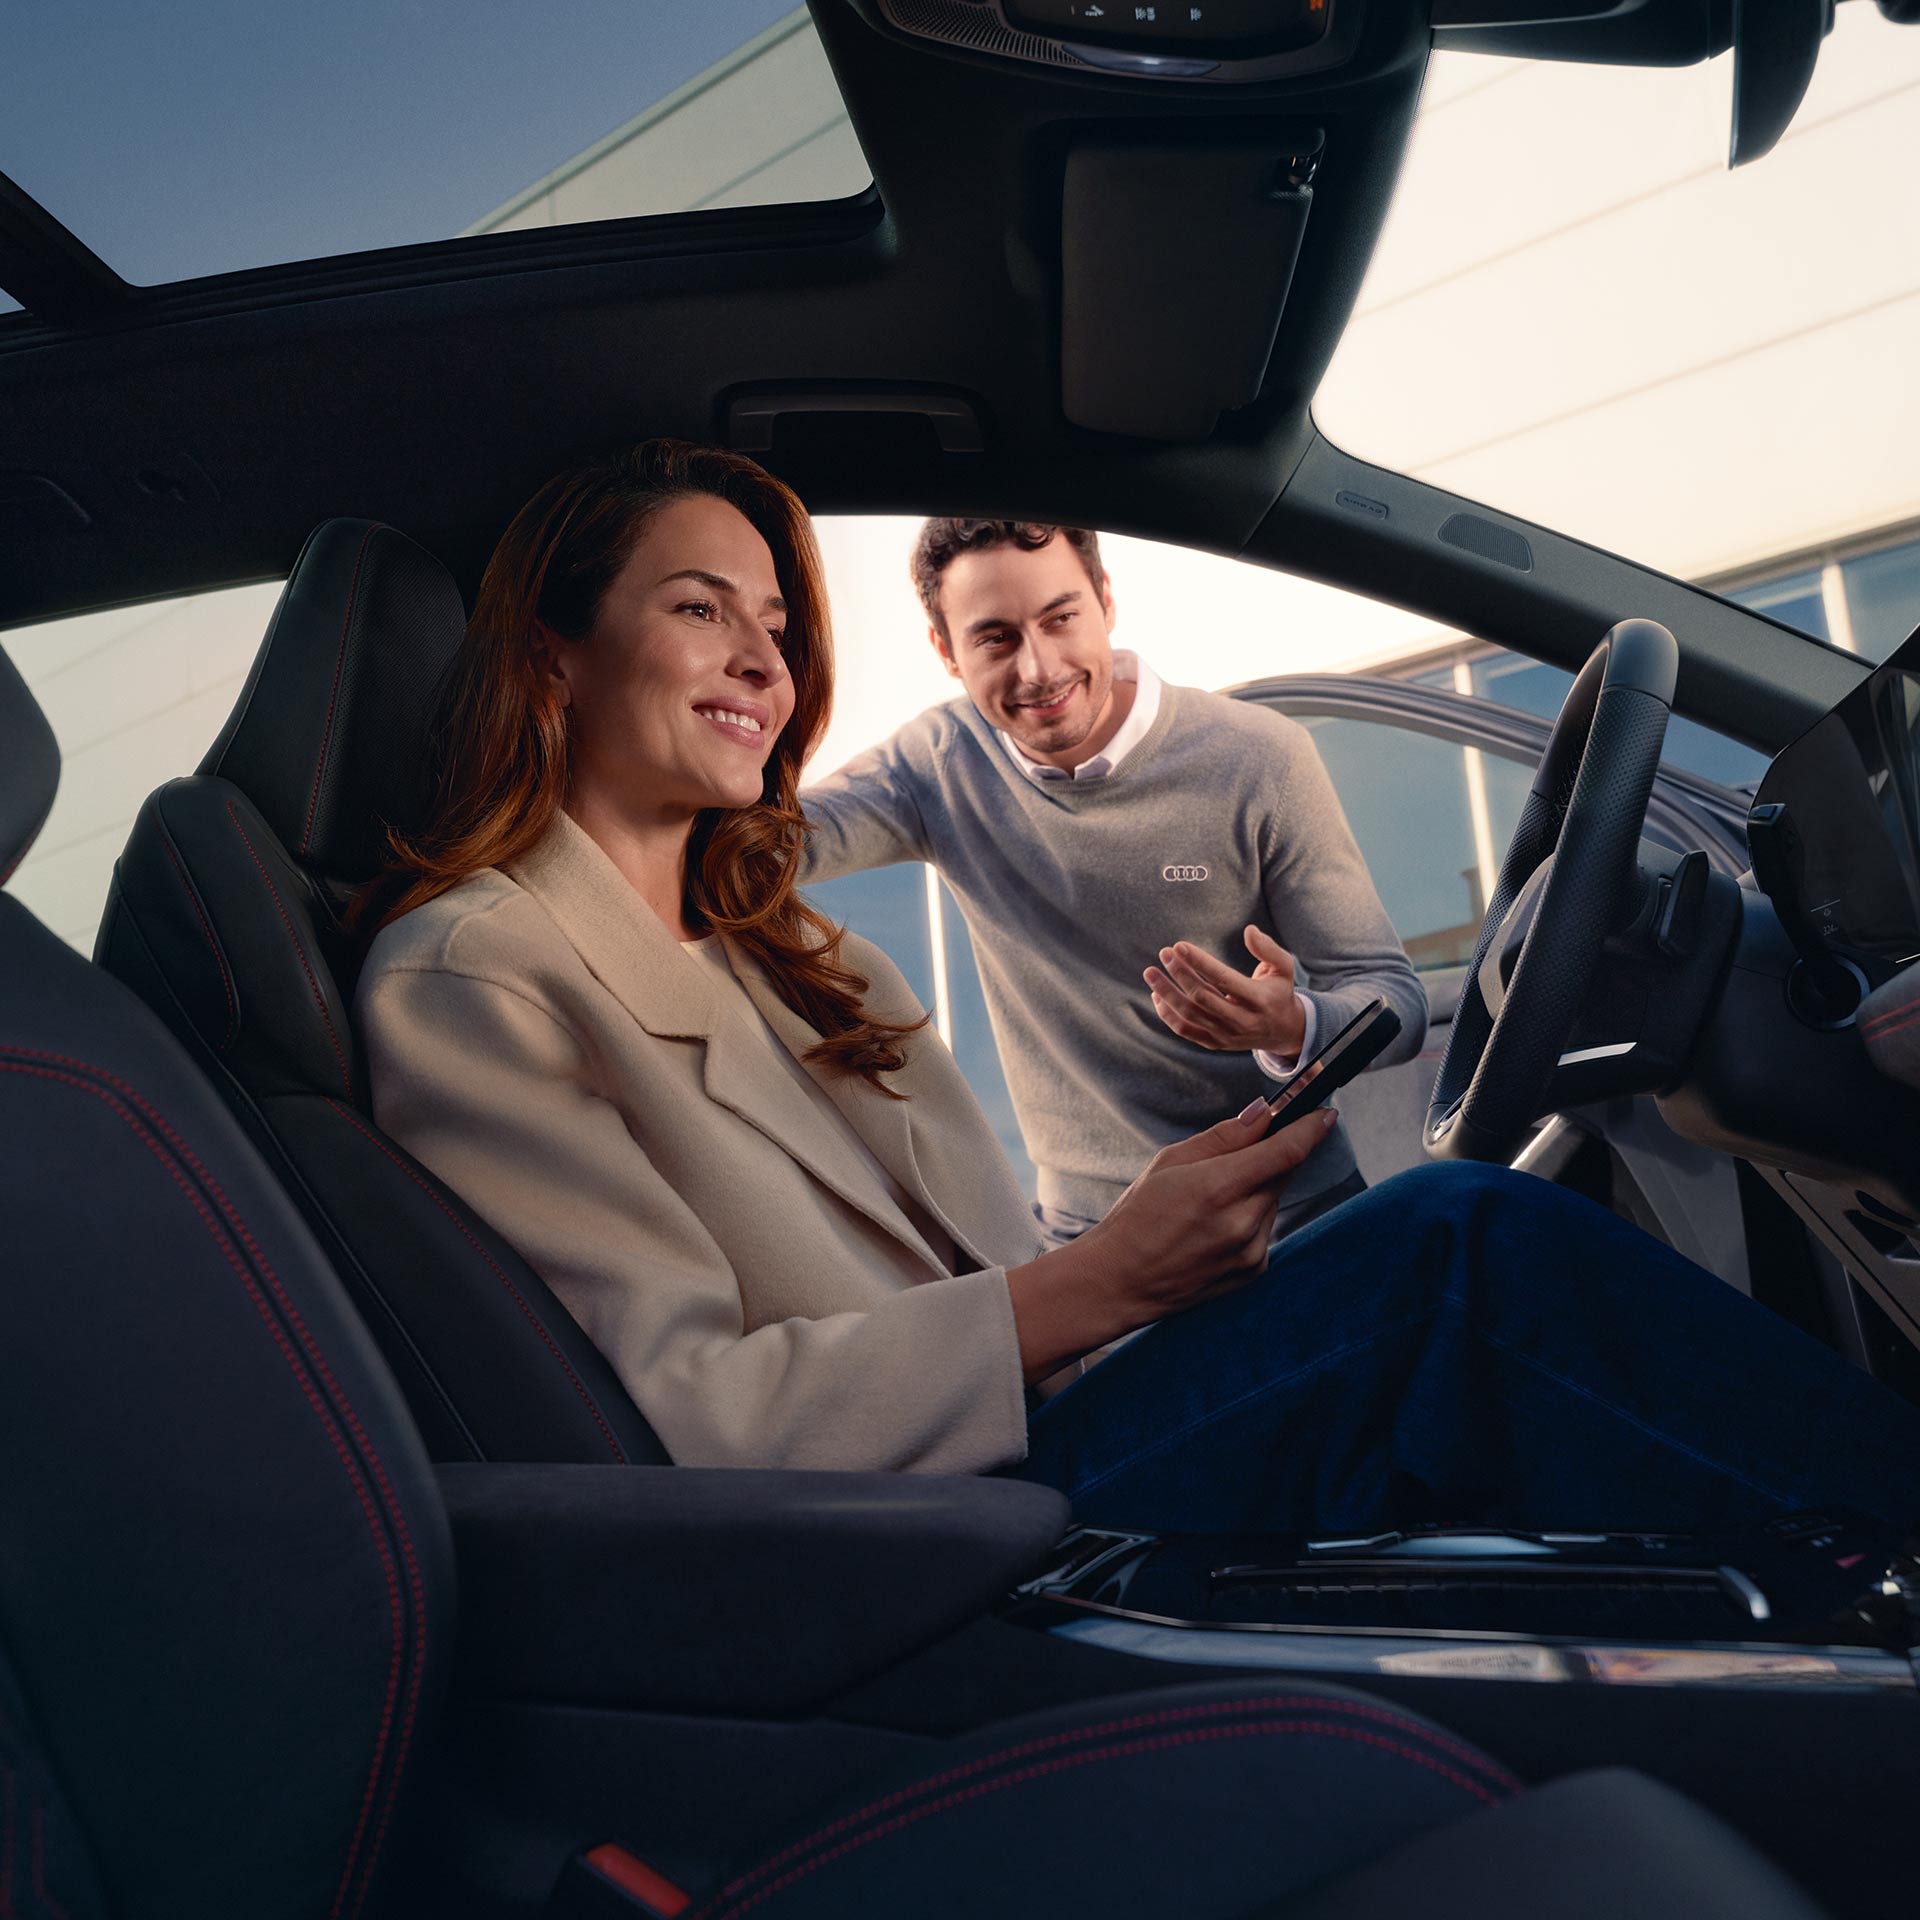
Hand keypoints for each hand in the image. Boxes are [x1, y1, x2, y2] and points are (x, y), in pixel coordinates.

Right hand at [1004, 1097, 1338, 1380]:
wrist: (1121, 1282)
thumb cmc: (1137, 1216)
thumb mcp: (1171, 1162)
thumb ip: (1225, 1137)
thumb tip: (1264, 1112)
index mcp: (1219, 1188)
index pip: (1286, 1151)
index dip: (1311, 1128)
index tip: (1327, 1114)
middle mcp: (1243, 1223)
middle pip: (1281, 1173)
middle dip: (1268, 1157)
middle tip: (1232, 1159)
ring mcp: (1252, 1251)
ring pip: (1272, 1201)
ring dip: (1255, 1190)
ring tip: (1208, 1203)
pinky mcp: (1254, 1270)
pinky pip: (1264, 1228)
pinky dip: (1248, 1218)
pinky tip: (1212, 1227)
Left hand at [1144, 925, 1305, 1058]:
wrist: (1284, 1032)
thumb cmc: (1279, 991)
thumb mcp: (1284, 967)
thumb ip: (1268, 948)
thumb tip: (1249, 930)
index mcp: (1259, 999)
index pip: (1223, 979)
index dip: (1199, 961)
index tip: (1179, 946)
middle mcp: (1242, 1020)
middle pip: (1202, 997)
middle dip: (1180, 974)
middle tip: (1164, 953)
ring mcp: (1227, 1035)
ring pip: (1189, 1015)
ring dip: (1166, 993)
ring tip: (1151, 973)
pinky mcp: (1216, 1043)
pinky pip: (1186, 1030)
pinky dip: (1168, 1014)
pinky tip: (1157, 995)